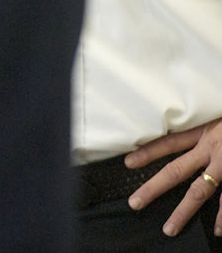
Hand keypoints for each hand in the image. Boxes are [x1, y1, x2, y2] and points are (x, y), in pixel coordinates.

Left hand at [126, 117, 221, 236]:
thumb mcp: (217, 111)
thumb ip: (204, 121)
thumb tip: (186, 126)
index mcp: (205, 130)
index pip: (169, 141)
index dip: (148, 152)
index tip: (127, 163)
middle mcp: (213, 148)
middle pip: (176, 170)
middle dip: (154, 188)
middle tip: (135, 203)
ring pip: (201, 191)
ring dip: (183, 211)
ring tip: (169, 229)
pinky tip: (217, 230)